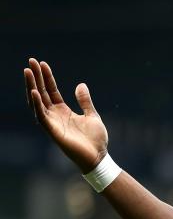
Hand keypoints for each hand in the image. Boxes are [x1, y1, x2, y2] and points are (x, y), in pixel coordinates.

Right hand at [24, 58, 107, 172]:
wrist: (98, 157)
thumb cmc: (95, 139)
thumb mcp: (92, 115)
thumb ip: (85, 101)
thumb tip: (81, 85)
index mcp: (63, 111)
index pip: (51, 90)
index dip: (46, 77)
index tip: (42, 63)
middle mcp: (54, 115)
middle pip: (41, 92)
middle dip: (35, 77)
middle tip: (31, 61)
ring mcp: (52, 122)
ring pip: (37, 101)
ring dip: (31, 86)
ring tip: (28, 71)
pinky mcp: (52, 131)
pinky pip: (41, 115)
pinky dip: (37, 104)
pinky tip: (34, 92)